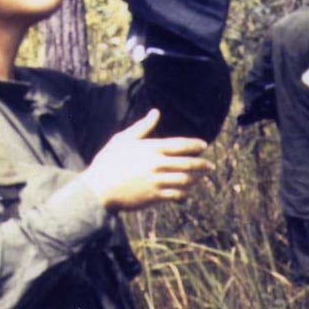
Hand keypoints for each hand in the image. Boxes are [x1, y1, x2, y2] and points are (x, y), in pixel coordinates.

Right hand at [81, 109, 212, 211]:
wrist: (98, 188)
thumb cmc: (109, 161)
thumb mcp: (123, 139)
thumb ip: (142, 127)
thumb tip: (155, 112)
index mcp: (151, 148)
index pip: (181, 145)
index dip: (195, 145)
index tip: (204, 146)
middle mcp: (157, 164)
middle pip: (188, 164)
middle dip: (202, 165)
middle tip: (210, 166)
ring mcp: (157, 181)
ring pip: (185, 180)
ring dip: (195, 180)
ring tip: (199, 179)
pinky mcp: (154, 196)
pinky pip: (176, 195)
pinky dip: (184, 194)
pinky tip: (185, 193)